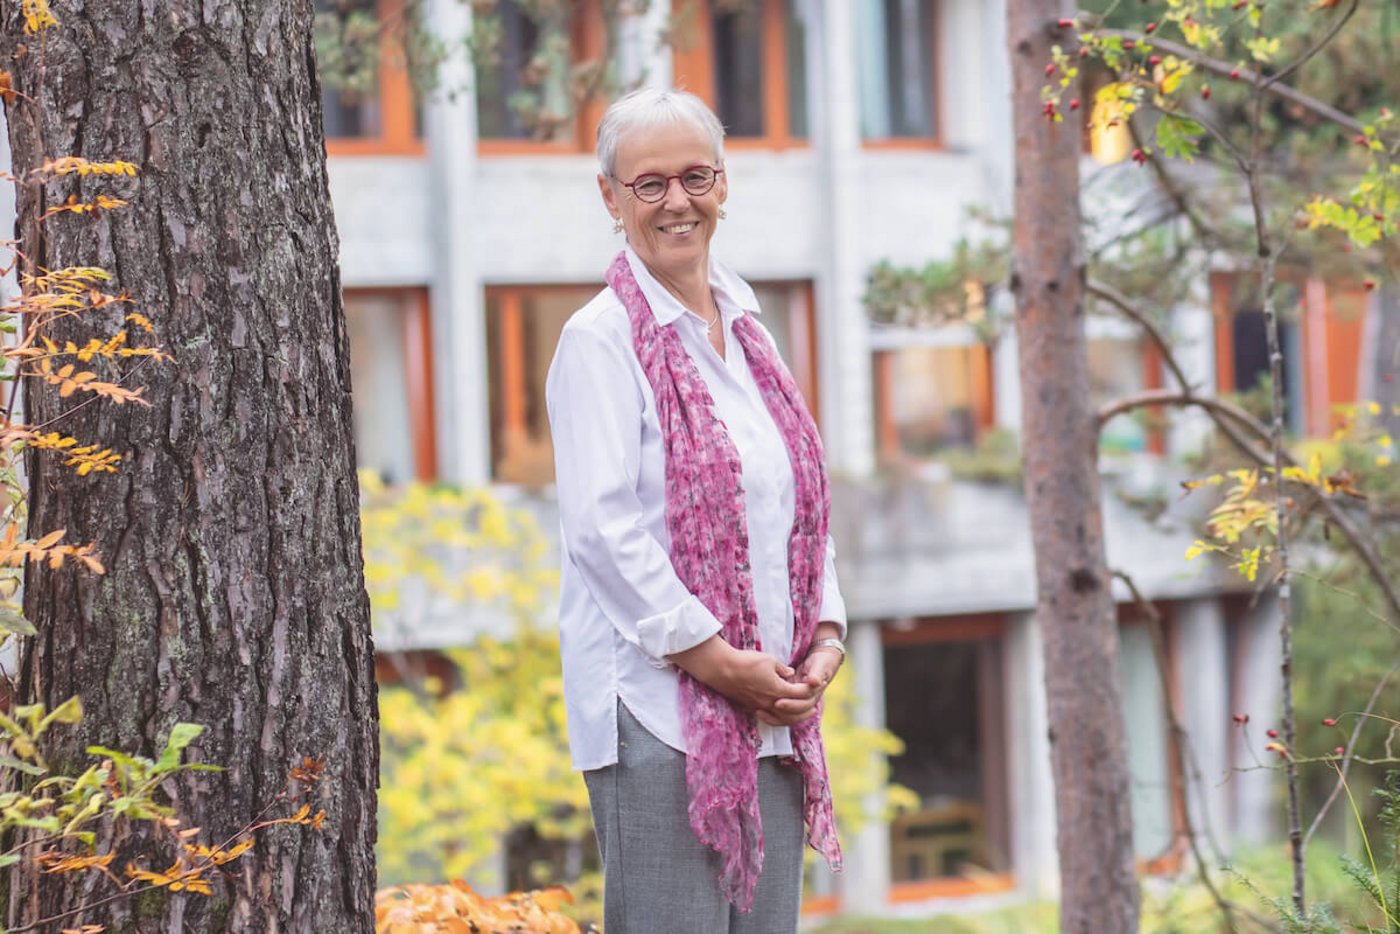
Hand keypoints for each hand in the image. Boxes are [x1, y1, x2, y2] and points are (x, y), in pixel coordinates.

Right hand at [668, 637, 815, 713]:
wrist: (721, 669)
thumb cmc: (746, 662)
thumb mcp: (769, 660)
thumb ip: (783, 669)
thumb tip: (791, 674)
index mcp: (778, 690)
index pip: (800, 694)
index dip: (809, 690)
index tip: (816, 686)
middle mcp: (770, 702)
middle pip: (793, 712)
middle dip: (805, 710)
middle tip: (814, 708)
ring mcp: (759, 706)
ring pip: (781, 718)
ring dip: (793, 717)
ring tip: (800, 714)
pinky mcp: (750, 706)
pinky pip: (768, 716)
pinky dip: (778, 717)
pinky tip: (780, 712)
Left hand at [763, 646, 841, 725]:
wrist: (823, 662)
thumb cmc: (821, 662)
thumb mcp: (820, 664)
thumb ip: (816, 673)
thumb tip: (814, 682)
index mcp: (814, 694)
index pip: (802, 704)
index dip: (790, 705)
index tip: (777, 703)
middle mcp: (807, 702)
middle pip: (793, 715)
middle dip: (776, 713)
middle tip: (762, 710)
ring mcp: (800, 703)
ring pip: (787, 718)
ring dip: (773, 718)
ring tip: (758, 713)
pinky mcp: (792, 701)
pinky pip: (783, 715)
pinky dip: (772, 716)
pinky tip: (759, 712)